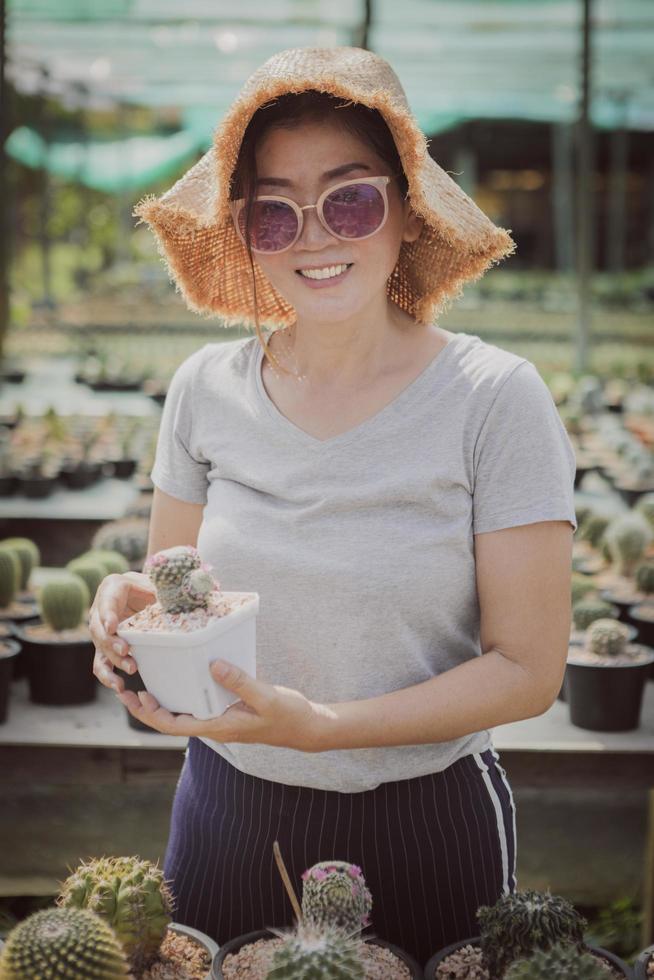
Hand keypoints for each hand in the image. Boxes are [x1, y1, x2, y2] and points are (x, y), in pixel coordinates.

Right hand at [89, 572, 156, 692]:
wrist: (146, 593)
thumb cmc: (153, 587)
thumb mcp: (158, 584)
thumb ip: (167, 590)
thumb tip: (183, 597)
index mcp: (112, 588)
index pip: (106, 601)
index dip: (108, 615)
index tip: (112, 627)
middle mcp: (101, 609)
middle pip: (99, 628)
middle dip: (112, 642)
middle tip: (126, 650)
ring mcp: (101, 630)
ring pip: (100, 647)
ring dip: (113, 660)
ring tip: (130, 668)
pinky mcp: (105, 647)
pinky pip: (101, 663)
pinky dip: (108, 676)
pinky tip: (119, 687)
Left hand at [119, 660, 326, 752]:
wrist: (306, 727)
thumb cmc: (288, 715)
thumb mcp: (266, 696)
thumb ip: (240, 682)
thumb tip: (212, 664)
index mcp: (219, 727)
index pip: (174, 726)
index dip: (151, 714)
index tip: (136, 697)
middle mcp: (214, 725)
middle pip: (171, 721)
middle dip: (147, 708)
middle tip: (128, 688)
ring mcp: (220, 719)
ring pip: (182, 713)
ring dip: (162, 702)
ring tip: (146, 681)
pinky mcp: (228, 710)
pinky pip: (198, 704)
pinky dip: (183, 693)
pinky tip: (181, 677)